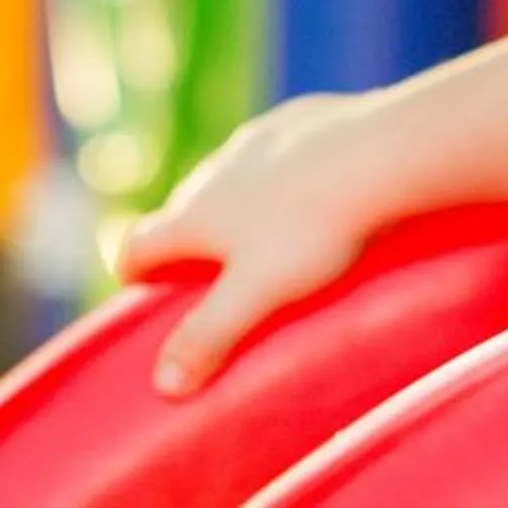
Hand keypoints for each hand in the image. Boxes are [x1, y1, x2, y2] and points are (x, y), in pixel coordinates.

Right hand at [113, 91, 411, 397]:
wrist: (374, 154)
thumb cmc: (312, 230)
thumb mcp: (257, 294)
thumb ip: (209, 337)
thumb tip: (164, 385)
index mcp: (196, 214)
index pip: (140, 242)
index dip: (133, 269)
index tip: (138, 288)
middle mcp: (215, 172)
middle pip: (181, 208)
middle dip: (184, 239)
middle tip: (206, 276)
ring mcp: (255, 142)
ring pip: (226, 176)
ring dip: (229, 204)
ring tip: (258, 235)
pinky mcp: (295, 121)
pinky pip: (272, 152)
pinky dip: (275, 174)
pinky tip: (304, 188)